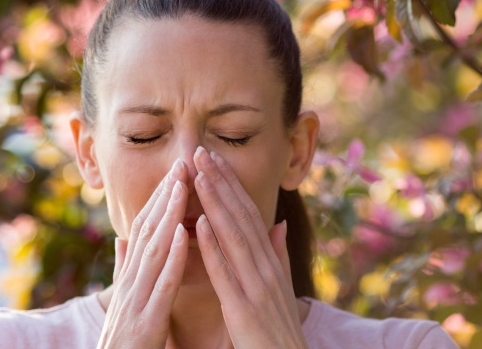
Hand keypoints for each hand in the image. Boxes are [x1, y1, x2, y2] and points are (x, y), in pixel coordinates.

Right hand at [97, 158, 189, 348]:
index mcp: (128, 282)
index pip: (143, 232)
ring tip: (182, 185)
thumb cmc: (125, 347)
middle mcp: (128, 287)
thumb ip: (124, 272)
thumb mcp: (124, 306)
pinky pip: (161, 286)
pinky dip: (172, 258)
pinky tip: (183, 234)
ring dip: (167, 216)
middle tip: (181, 162)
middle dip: (163, 197)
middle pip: (145, 233)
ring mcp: (135, 305)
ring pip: (152, 252)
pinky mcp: (145, 325)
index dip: (157, 201)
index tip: (174, 172)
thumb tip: (121, 240)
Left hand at [191, 146, 308, 348]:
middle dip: (222, 183)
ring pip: (234, 237)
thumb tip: (279, 223)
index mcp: (271, 264)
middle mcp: (267, 270)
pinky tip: (200, 225)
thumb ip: (278, 256)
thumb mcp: (282, 290)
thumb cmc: (279, 333)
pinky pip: (226, 274)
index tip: (215, 159)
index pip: (250, 216)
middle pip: (242, 218)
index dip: (233, 186)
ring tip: (199, 175)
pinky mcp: (244, 310)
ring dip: (216, 204)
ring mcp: (257, 288)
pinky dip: (214, 247)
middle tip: (201, 152)